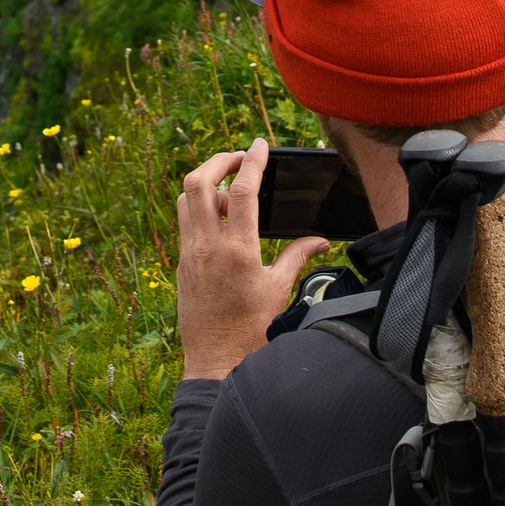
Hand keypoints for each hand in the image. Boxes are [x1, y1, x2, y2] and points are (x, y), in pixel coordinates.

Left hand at [175, 140, 327, 381]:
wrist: (216, 361)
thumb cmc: (251, 329)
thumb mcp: (279, 290)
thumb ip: (298, 256)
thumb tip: (323, 240)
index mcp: (238, 251)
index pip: (242, 191)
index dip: (252, 161)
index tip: (260, 144)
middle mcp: (208, 247)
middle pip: (199, 181)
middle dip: (218, 160)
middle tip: (239, 157)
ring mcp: (190, 254)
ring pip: (186, 198)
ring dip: (205, 181)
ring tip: (229, 189)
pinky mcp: (181, 263)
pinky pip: (184, 221)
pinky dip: (198, 206)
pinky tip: (219, 217)